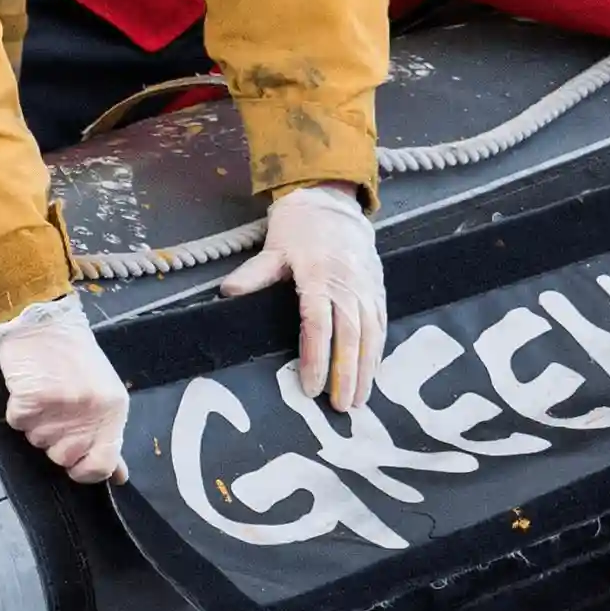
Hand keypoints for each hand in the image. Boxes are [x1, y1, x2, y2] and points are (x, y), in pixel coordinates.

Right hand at [0, 292, 129, 484]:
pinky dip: (18, 410)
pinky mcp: (30, 399)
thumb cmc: (75, 360)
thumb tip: (118, 476)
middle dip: (55, 442)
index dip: (86, 472)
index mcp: (113, 411)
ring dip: (36, 424)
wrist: (45, 323)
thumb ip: (109, 437)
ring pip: (37, 442)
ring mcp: (60, 406)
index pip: (103, 465)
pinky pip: (17, 423)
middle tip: (58, 411)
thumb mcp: (104, 396)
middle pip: (63, 458)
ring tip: (46, 394)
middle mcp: (89, 411)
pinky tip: (29, 388)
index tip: (76, 463)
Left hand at [220, 183, 385, 411]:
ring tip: (359, 399)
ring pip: (370, 334)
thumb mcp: (273, 248)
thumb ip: (255, 274)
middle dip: (346, 374)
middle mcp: (348, 285)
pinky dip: (378, 350)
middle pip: (350, 336)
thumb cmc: (299, 229)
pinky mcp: (378, 288)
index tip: (311, 388)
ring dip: (366, 369)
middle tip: (341, 407)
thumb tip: (228, 293)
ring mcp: (367, 287)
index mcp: (319, 277)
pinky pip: (381, 323)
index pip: (318, 325)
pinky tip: (373, 372)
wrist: (333, 204)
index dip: (316, 359)